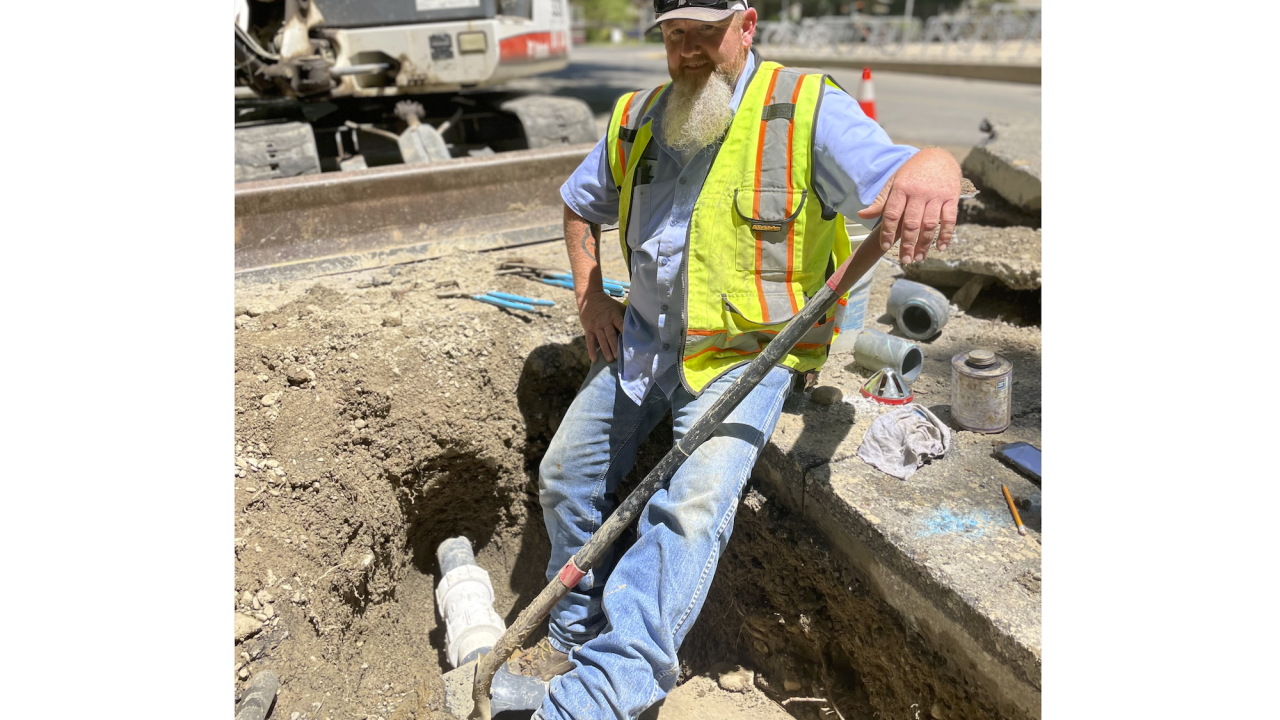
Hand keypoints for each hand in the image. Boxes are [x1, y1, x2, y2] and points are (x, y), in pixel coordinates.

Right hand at [578, 290, 624, 362]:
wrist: (589, 297)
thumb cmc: (607, 303)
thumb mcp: (617, 306)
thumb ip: (625, 314)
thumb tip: (638, 322)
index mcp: (613, 316)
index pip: (620, 325)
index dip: (624, 332)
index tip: (629, 342)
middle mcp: (605, 322)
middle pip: (610, 335)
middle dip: (614, 346)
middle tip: (619, 357)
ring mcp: (596, 326)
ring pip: (601, 340)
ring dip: (606, 350)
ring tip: (610, 360)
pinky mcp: (588, 329)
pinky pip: (590, 341)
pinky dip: (591, 350)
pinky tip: (594, 359)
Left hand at [857, 147, 961, 263]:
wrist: (939, 157)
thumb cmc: (912, 173)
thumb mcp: (894, 182)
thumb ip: (881, 201)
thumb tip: (862, 215)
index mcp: (902, 189)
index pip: (892, 214)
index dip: (888, 232)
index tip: (885, 246)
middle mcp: (919, 193)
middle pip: (912, 223)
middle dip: (908, 244)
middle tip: (905, 260)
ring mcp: (936, 196)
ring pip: (930, 224)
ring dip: (924, 243)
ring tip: (919, 257)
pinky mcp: (951, 198)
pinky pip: (949, 220)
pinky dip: (945, 235)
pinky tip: (940, 247)